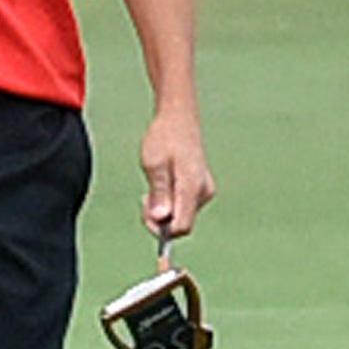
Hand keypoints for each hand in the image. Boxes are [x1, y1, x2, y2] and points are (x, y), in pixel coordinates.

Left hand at [140, 110, 214, 244]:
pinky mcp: (201, 189)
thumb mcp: (153, 163)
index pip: (182, 226)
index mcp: (192, 187)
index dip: (162, 230)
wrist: (179, 119)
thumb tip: (161, 218)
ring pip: (182, 215)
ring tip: (152, 187)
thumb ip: (159, 192)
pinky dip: (170, 202)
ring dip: (164, 209)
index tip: (145, 213)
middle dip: (160, 218)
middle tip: (144, 198)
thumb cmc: (163, 138)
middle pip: (182, 223)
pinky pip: (184, 206)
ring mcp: (204, 191)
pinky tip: (162, 185)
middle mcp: (203, 193)